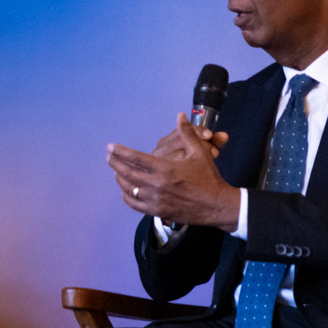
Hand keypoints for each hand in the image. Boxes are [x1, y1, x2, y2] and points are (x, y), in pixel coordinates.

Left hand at [108, 114, 242, 229]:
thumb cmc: (209, 177)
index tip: (111, 147)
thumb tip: (180, 115)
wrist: (218, 205)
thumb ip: (187, 133)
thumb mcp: (200, 152)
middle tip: (109, 156)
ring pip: (128, 189)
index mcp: (164, 169)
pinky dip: (127, 196)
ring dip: (120, 178)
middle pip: (127, 173)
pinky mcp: (158, 212)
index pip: (135, 158)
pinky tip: (126, 190)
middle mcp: (156, 185)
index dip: (121, 151)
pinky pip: (134, 204)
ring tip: (117, 171)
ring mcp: (155, 200)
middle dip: (115, 163)